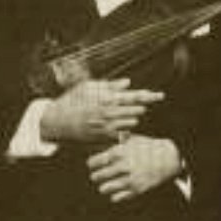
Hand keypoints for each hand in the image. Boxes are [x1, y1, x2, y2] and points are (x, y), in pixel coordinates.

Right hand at [39, 78, 160, 143]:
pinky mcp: (105, 137)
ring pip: (132, 122)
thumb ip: (110, 85)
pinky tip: (119, 126)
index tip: (161, 95)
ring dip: (133, 118)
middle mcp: (110, 112)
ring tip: (126, 114)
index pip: (134, 96)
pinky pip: (123, 134)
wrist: (59, 121)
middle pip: (137, 110)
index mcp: (106, 97)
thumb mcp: (88, 87)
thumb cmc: (72, 101)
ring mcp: (108, 126)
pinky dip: (124, 130)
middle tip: (143, 104)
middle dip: (141, 107)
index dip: (149, 95)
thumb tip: (127, 83)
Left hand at [87, 135, 182, 202]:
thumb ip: (117, 140)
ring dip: (104, 188)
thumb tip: (103, 134)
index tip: (92, 165)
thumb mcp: (133, 139)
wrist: (170, 158)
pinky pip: (119, 197)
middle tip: (96, 177)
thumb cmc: (149, 147)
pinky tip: (115, 194)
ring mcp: (131, 178)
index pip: (95, 161)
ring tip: (104, 187)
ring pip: (106, 188)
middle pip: (98, 176)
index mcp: (120, 152)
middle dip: (96, 176)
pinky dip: (115, 196)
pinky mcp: (138, 189)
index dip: (92, 164)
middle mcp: (124, 166)